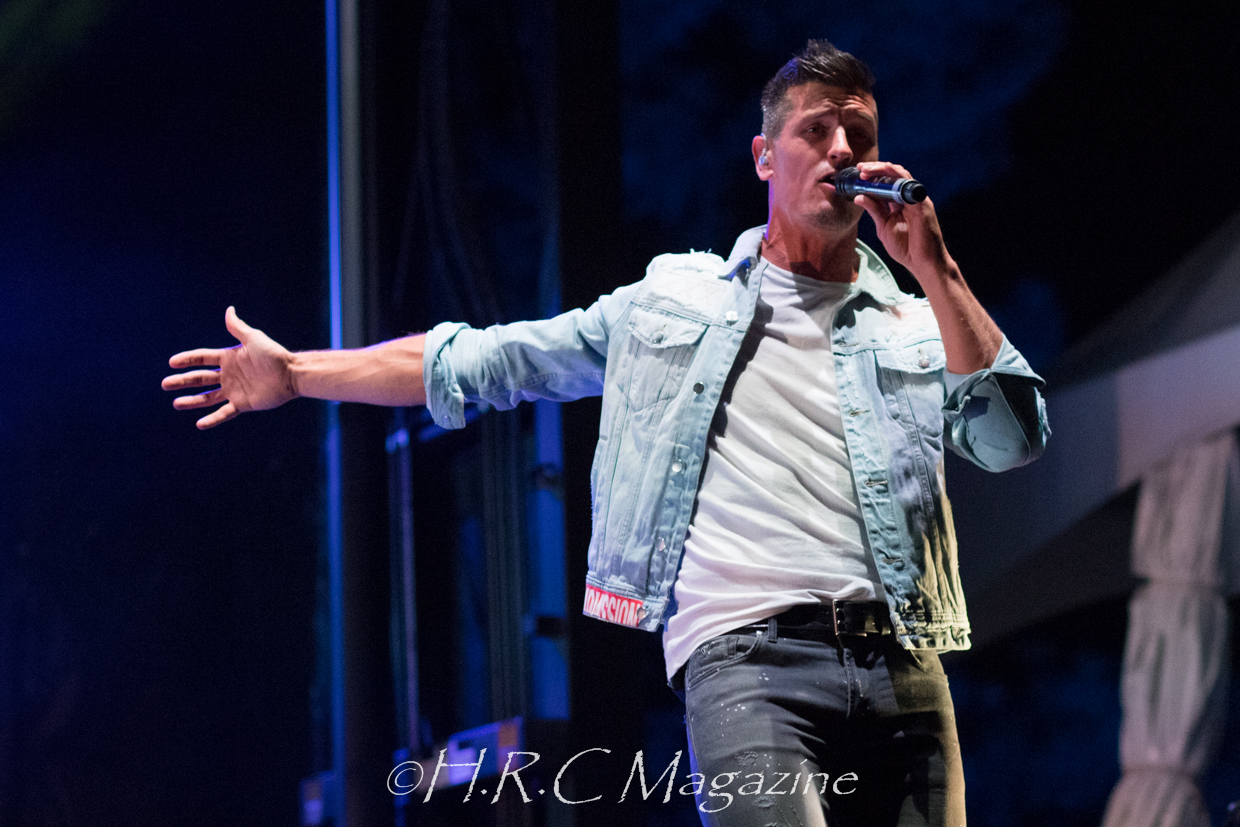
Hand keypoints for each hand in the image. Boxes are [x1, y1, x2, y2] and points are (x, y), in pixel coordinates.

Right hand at [162, 306, 298, 428]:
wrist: (291, 374)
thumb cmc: (274, 354)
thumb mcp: (253, 338)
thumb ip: (238, 327)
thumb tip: (229, 309)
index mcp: (228, 358)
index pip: (202, 359)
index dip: (187, 360)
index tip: (172, 363)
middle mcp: (228, 375)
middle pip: (200, 379)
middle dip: (183, 381)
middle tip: (165, 385)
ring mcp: (234, 390)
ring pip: (208, 397)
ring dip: (192, 401)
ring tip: (176, 403)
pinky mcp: (242, 404)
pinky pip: (224, 413)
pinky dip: (212, 419)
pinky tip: (199, 424)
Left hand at [852, 161, 953, 282]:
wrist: (922, 263)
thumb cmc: (905, 247)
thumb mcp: (883, 227)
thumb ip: (874, 211)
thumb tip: (859, 197)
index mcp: (899, 202)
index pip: (886, 183)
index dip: (872, 177)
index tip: (857, 174)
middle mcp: (909, 197)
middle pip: (893, 175)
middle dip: (875, 169)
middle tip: (860, 168)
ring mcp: (917, 199)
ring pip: (901, 176)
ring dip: (883, 170)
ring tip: (867, 170)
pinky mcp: (922, 204)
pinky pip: (910, 185)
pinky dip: (897, 177)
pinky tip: (885, 174)